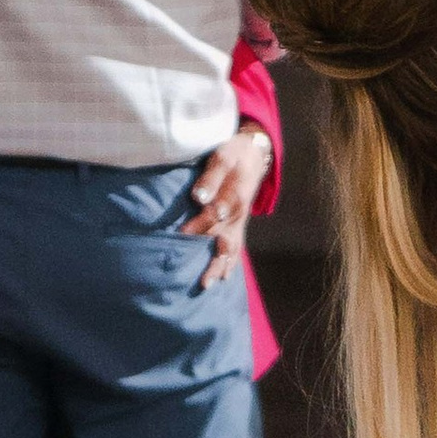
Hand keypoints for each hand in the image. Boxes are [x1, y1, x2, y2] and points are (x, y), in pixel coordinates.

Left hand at [184, 125, 273, 286]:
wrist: (254, 153)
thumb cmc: (234, 153)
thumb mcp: (223, 157)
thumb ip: (211, 177)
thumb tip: (198, 198)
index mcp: (234, 195)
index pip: (214, 215)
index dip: (199, 226)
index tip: (182, 236)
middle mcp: (238, 213)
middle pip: (224, 239)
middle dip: (212, 261)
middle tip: (201, 281)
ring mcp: (240, 220)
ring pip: (231, 248)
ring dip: (221, 267)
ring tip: (209, 284)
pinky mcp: (239, 223)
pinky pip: (238, 246)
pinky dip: (231, 262)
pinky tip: (223, 277)